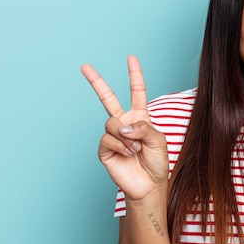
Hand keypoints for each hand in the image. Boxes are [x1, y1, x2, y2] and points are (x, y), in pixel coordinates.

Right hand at [81, 55, 169, 201]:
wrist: (149, 185)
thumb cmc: (157, 162)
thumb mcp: (158, 140)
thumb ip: (144, 127)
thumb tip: (122, 125)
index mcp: (140, 117)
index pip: (136, 91)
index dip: (134, 74)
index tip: (131, 58)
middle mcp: (124, 123)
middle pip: (108, 98)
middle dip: (96, 82)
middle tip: (84, 66)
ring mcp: (113, 135)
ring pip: (111, 123)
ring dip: (126, 137)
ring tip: (135, 149)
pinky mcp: (104, 149)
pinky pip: (107, 138)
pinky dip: (120, 146)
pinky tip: (127, 154)